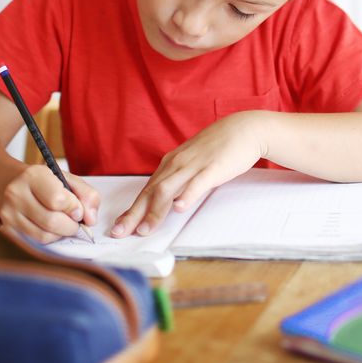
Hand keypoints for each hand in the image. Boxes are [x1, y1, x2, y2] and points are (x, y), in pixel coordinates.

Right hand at [0, 165, 99, 243]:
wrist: (7, 183)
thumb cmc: (43, 182)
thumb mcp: (67, 179)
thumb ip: (87, 195)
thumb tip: (90, 220)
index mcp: (34, 176)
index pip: (58, 200)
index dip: (74, 208)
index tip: (78, 209)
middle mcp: (17, 193)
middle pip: (52, 221)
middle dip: (71, 225)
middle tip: (74, 221)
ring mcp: (9, 213)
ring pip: (44, 236)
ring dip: (60, 234)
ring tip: (62, 223)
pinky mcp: (7, 229)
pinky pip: (35, 242)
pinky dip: (49, 238)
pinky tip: (50, 228)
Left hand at [110, 111, 267, 237]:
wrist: (243, 129)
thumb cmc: (217, 148)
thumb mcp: (191, 163)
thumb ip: (178, 179)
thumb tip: (166, 200)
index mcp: (170, 164)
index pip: (146, 190)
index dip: (132, 210)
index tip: (118, 227)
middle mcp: (176, 164)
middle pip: (151, 192)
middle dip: (134, 214)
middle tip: (119, 233)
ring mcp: (193, 165)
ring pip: (168, 190)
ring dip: (155, 211)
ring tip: (145, 229)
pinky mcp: (212, 168)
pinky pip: (197, 183)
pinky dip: (186, 196)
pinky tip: (179, 208)